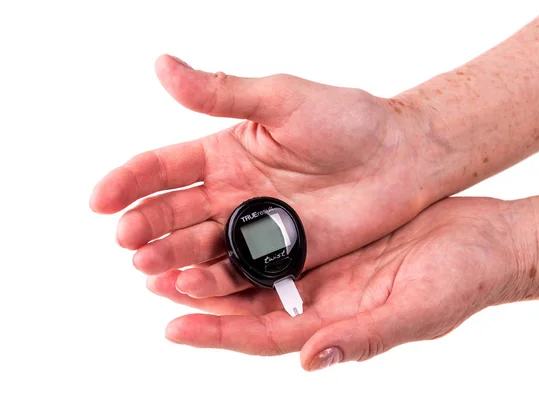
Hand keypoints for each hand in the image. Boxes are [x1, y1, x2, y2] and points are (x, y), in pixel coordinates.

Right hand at [90, 54, 434, 279]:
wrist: (401, 158)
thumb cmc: (347, 121)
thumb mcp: (281, 99)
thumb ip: (222, 93)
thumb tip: (160, 65)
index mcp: (224, 153)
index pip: (162, 168)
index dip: (129, 181)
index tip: (100, 198)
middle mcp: (232, 192)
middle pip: (173, 212)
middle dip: (145, 224)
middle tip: (124, 237)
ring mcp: (255, 226)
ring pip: (199, 246)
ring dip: (170, 256)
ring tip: (145, 265)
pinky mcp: (281, 255)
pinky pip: (239, 271)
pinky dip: (213, 280)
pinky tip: (190, 284)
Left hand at [146, 197, 517, 370]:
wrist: (482, 241)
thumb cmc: (459, 281)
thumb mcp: (416, 309)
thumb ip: (363, 337)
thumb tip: (310, 360)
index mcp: (334, 325)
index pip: (264, 335)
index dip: (220, 333)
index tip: (174, 326)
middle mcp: (319, 300)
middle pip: (247, 305)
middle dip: (200, 298)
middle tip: (150, 282)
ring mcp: (323, 269)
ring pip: (255, 270)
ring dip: (212, 264)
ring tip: (167, 253)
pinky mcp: (330, 238)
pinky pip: (277, 238)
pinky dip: (245, 234)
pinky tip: (217, 221)